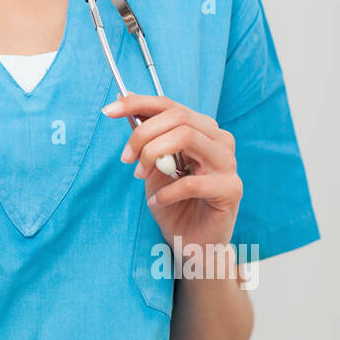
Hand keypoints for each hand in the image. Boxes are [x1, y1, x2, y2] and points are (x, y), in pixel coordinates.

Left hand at [103, 92, 241, 253]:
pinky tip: (157, 200)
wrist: (192, 241)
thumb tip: (123, 98)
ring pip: (186, 137)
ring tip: (141, 176)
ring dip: (154, 155)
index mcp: (201, 129)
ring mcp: (228, 163)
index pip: (169, 105)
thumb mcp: (152, 165)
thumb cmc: (173, 201)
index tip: (108, 110)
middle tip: (127, 159)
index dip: (137, 103)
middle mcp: (219, 140)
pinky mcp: (231, 189)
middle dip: (143, 134)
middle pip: (178, 117)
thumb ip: (145, 135)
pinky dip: (166, 192)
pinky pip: (192, 182)